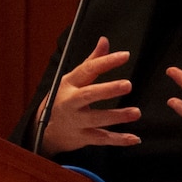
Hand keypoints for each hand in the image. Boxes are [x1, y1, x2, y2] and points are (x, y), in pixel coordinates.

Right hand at [37, 36, 141, 155]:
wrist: (45, 130)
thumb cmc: (64, 99)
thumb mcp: (73, 79)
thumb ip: (92, 61)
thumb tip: (104, 41)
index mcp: (70, 84)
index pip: (88, 69)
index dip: (106, 61)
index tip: (125, 55)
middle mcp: (71, 102)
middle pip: (89, 95)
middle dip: (108, 90)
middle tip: (128, 85)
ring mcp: (76, 121)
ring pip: (97, 119)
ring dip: (117, 116)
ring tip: (136, 112)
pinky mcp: (83, 137)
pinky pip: (102, 139)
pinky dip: (118, 140)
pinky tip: (134, 138)